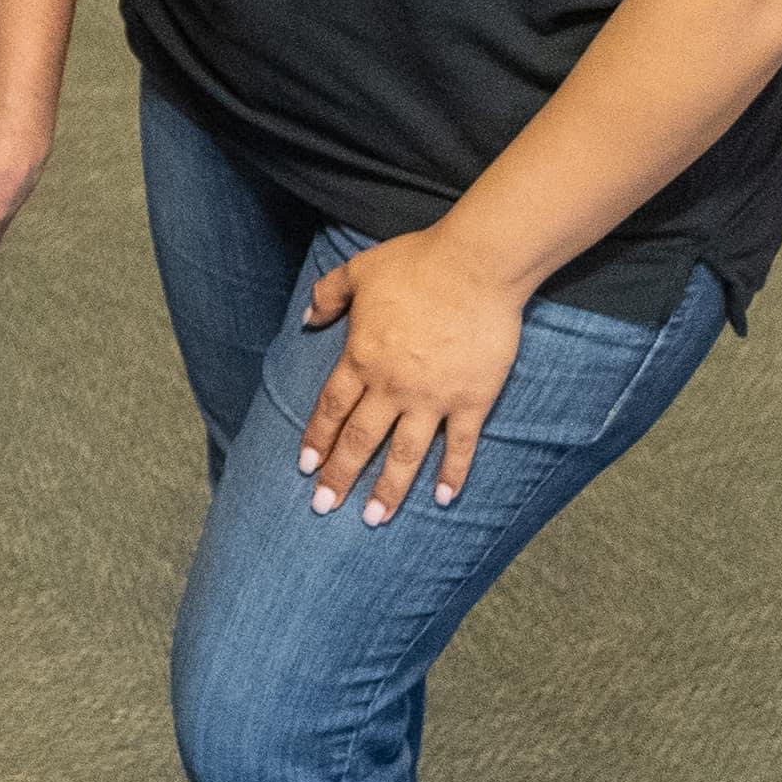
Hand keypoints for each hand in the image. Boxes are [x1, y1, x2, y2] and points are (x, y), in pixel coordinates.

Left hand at [292, 228, 529, 525]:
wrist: (476, 265)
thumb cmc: (418, 263)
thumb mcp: (360, 270)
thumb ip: (328, 295)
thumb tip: (307, 318)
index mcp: (362, 357)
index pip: (331, 408)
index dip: (317, 439)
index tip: (305, 467)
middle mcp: (392, 385)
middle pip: (360, 439)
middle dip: (339, 476)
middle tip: (323, 506)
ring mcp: (433, 397)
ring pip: (405, 454)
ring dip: (388, 489)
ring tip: (374, 519)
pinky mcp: (472, 400)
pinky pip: (460, 446)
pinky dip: (452, 474)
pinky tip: (443, 499)